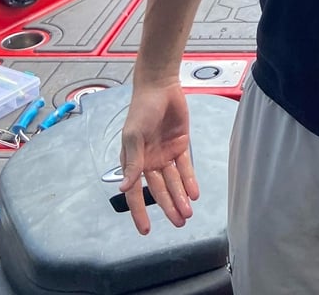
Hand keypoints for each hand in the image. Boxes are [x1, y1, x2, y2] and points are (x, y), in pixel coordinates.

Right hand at [119, 82, 199, 233]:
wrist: (161, 88)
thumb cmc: (141, 110)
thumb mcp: (133, 135)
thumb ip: (132, 162)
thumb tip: (125, 187)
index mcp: (133, 161)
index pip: (136, 192)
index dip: (140, 211)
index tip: (146, 229)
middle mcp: (149, 161)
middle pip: (160, 190)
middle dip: (168, 207)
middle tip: (179, 223)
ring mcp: (165, 154)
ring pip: (174, 181)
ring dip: (180, 197)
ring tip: (187, 214)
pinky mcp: (180, 145)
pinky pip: (185, 167)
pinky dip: (189, 180)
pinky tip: (194, 193)